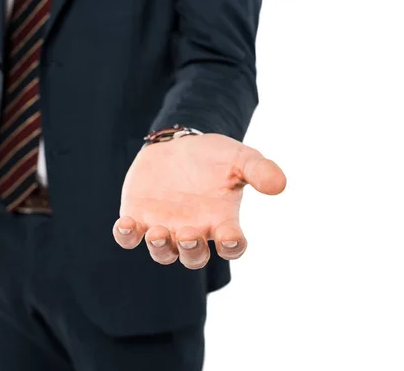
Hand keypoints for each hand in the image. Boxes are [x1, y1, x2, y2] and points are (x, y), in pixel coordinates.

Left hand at [113, 133, 285, 268]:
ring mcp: (164, 227)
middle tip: (188, 234)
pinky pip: (129, 236)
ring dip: (159, 247)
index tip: (231, 238)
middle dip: (191, 250)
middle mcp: (193, 231)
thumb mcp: (240, 157)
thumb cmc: (214, 157)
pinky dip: (126, 235)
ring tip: (157, 233)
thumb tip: (279, 185)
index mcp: (222, 221)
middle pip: (193, 257)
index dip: (232, 246)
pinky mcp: (138, 218)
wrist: (180, 146)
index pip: (232, 245)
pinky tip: (124, 224)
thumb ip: (259, 170)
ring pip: (162, 252)